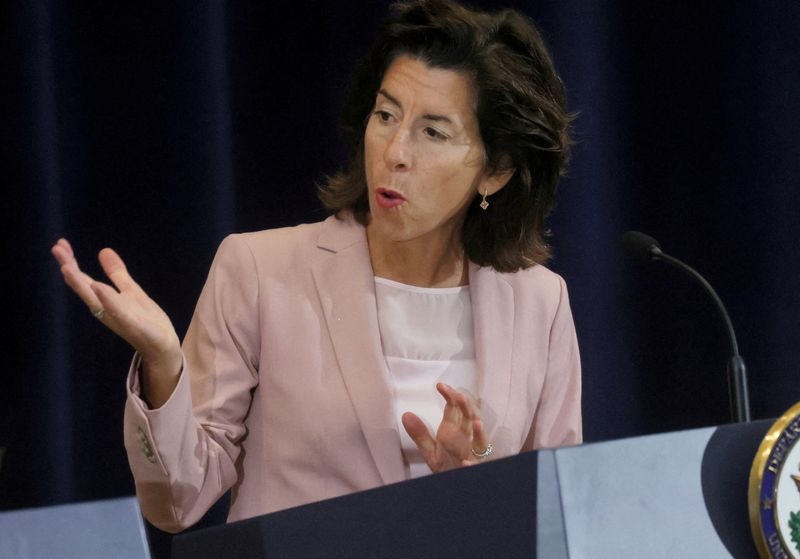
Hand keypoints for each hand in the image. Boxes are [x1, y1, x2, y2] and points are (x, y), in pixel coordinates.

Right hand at [51, 238, 181, 405]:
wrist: (163, 346)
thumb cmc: (146, 320)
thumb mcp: (131, 291)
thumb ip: (117, 274)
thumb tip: (103, 250)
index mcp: (104, 301)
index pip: (83, 279)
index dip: (71, 262)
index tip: (60, 244)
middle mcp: (105, 309)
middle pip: (83, 287)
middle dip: (69, 268)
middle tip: (56, 249)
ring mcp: (117, 318)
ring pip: (94, 300)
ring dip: (80, 284)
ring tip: (67, 268)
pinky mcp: (132, 325)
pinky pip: (117, 311)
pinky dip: (107, 300)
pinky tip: (98, 287)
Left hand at [401, 383, 489, 472]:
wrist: (454, 479)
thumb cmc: (447, 463)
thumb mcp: (430, 450)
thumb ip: (419, 434)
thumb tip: (406, 415)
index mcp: (454, 430)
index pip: (454, 408)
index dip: (449, 396)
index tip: (440, 385)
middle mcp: (465, 437)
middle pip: (469, 419)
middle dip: (467, 408)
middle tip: (460, 396)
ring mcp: (472, 452)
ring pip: (480, 441)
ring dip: (479, 432)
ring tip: (476, 423)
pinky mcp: (474, 467)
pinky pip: (475, 465)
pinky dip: (471, 465)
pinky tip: (466, 463)